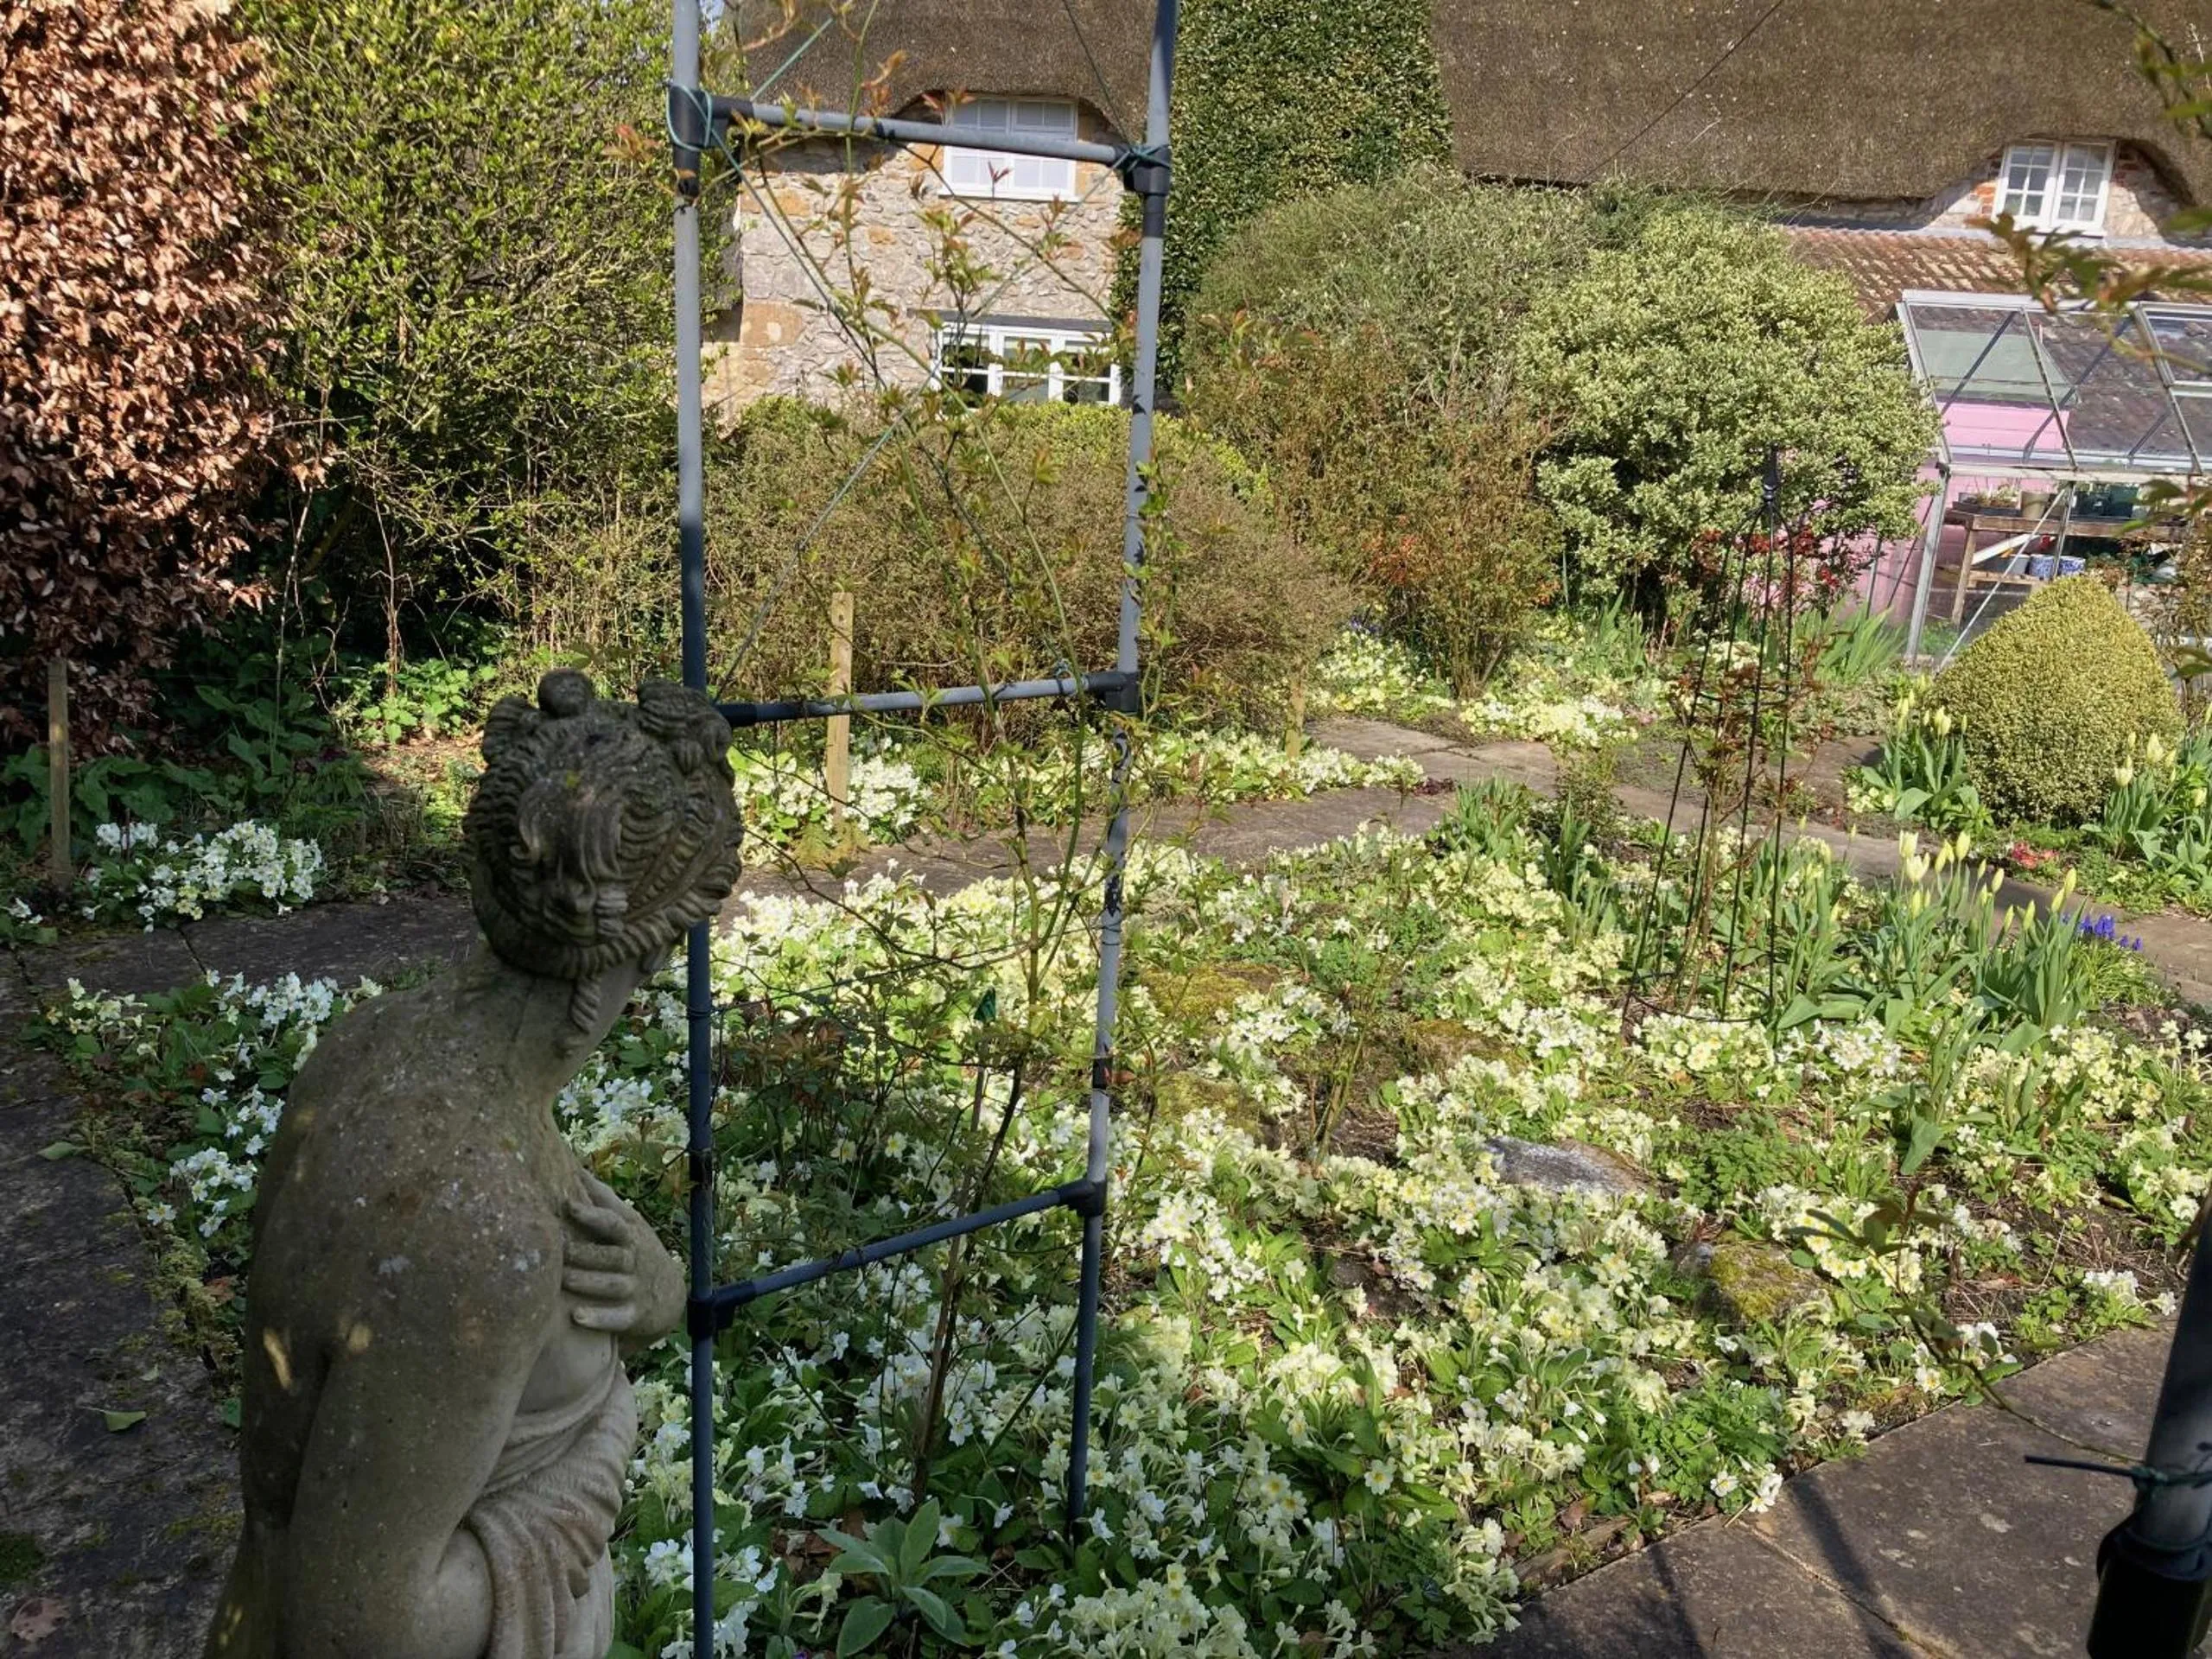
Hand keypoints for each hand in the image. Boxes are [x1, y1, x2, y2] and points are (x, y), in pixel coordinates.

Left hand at [562, 1172, 684, 1342]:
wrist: (670, 1294)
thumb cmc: (637, 1250)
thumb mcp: (629, 1222)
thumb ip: (603, 1199)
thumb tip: (575, 1167)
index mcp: (630, 1236)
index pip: (613, 1223)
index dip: (592, 1215)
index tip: (569, 1206)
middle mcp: (633, 1261)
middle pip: (610, 1255)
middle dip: (584, 1251)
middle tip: (556, 1245)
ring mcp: (635, 1289)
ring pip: (612, 1285)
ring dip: (588, 1282)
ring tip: (564, 1278)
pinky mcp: (633, 1315)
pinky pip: (618, 1319)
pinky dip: (600, 1319)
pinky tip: (577, 1317)